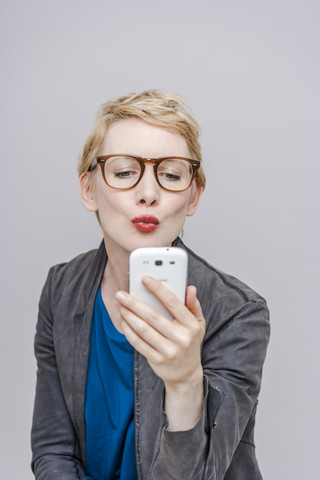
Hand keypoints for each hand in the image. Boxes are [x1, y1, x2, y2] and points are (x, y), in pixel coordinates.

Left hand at [115, 276, 205, 390]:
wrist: (186, 374)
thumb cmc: (190, 342)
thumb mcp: (198, 323)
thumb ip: (193, 305)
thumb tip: (190, 288)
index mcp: (191, 325)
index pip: (173, 303)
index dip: (158, 289)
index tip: (145, 279)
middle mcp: (181, 338)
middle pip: (153, 316)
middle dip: (134, 303)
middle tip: (121, 294)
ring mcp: (169, 351)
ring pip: (143, 329)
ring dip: (129, 316)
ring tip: (120, 306)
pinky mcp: (157, 360)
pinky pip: (139, 343)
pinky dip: (129, 331)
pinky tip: (123, 321)